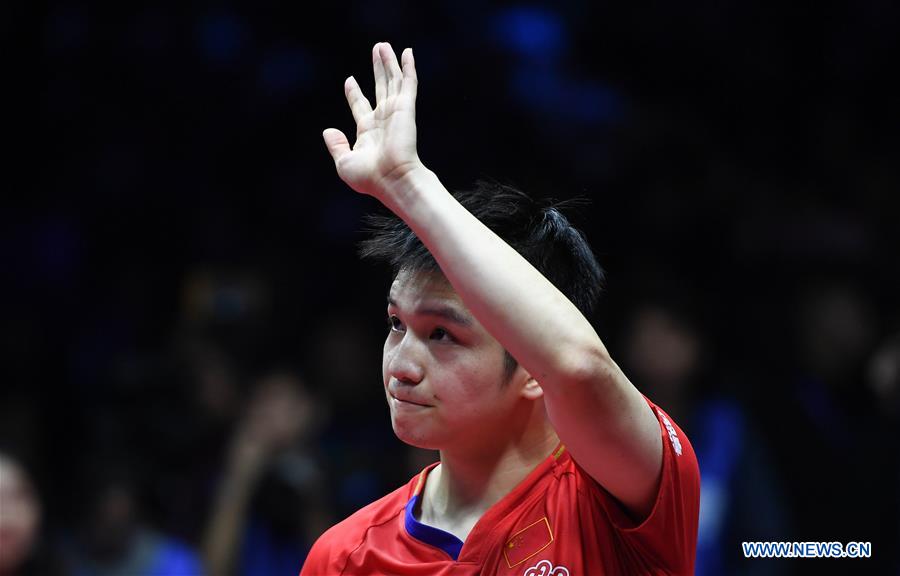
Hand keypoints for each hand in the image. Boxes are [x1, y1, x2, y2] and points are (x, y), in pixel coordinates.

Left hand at [323, 42, 422, 198]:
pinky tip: (407, 52)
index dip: (354, 93)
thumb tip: (328, 130)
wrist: (392, 179)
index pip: (360, 106)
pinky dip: (408, 67)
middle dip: (377, 70)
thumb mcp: (344, 162)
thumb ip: (336, 145)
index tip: (350, 80)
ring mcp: (395, 112)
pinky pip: (408, 83)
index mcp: (368, 132)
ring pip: (392, 81)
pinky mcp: (406, 108)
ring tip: (383, 45)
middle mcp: (382, 120)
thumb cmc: (369, 177)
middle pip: (379, 88)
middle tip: (376, 51)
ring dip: (389, 63)